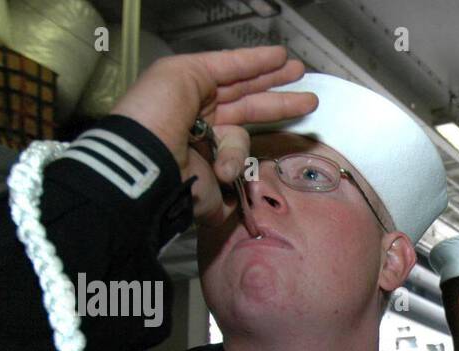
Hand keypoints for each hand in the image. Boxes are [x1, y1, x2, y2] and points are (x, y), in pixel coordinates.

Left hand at [110, 47, 317, 228]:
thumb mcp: (181, 72)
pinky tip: (219, 172)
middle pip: (248, 105)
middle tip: (311, 96)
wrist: (147, 166)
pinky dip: (231, 167)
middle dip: (280, 99)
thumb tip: (245, 66)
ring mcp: (211, 151)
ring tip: (229, 157)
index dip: (258, 66)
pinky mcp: (220, 182)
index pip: (231, 75)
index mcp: (191, 91)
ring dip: (239, 147)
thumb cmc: (158, 113)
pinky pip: (240, 168)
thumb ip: (218, 64)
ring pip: (244, 138)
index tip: (285, 59)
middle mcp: (202, 119)